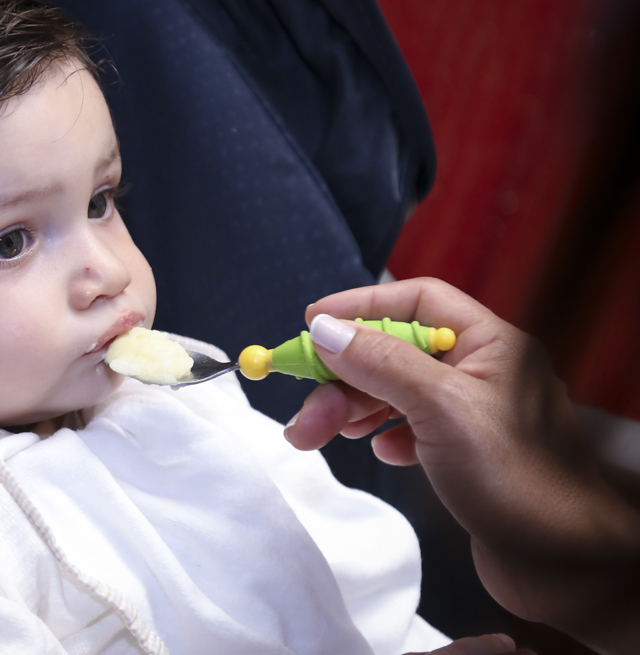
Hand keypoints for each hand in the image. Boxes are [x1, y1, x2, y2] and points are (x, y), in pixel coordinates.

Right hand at [283, 278, 639, 653]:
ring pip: (395, 392)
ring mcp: (474, 413)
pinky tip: (379, 451)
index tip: (311, 323)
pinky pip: (409, 426)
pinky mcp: (465, 453)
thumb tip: (324, 328)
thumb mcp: (441, 408)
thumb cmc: (516, 481)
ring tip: (313, 438)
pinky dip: (382, 434)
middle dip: (342, 379)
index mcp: (492, 344)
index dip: (361, 305)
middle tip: (304, 413)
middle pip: (394, 351)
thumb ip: (381, 363)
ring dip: (350, 410)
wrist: (565, 567)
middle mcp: (484, 371)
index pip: (416, 300)